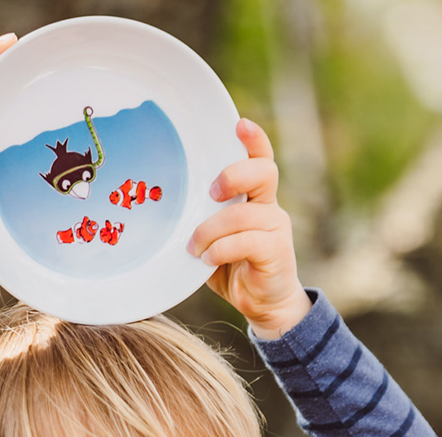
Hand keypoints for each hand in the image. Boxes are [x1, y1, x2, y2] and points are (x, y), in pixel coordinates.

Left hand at [187, 118, 311, 339]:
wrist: (263, 305)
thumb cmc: (233, 269)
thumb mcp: (213, 240)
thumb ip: (201, 221)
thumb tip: (164, 210)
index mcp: (256, 198)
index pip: (261, 159)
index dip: (254, 140)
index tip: (238, 124)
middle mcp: (270, 207)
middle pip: (263, 172)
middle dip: (233, 175)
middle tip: (210, 194)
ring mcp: (276, 229)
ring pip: (242, 214)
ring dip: (210, 230)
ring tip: (194, 248)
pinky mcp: (277, 252)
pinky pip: (246, 242)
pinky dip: (221, 249)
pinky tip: (208, 260)